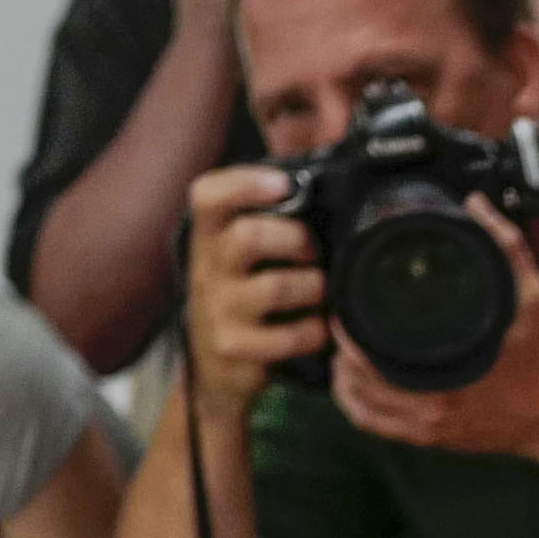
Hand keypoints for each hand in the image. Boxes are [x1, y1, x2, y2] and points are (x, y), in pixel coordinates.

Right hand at [182, 160, 327, 413]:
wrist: (216, 363)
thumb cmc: (244, 290)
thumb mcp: (243, 250)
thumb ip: (273, 215)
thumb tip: (330, 174)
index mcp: (211, 234)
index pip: (209, 196)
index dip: (245, 184)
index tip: (283, 184)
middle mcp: (208, 269)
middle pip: (247, 237)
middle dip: (295, 240)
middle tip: (313, 252)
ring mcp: (218, 310)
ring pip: (274, 288)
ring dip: (313, 287)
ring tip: (319, 291)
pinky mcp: (235, 350)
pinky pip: (289, 336)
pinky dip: (315, 331)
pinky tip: (317, 327)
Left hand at [325, 201, 538, 462]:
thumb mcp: (533, 295)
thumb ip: (506, 246)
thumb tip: (475, 205)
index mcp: (449, 375)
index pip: (373, 358)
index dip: (349, 330)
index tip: (344, 305)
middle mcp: (433, 405)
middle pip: (358, 381)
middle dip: (342, 349)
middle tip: (340, 321)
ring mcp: (428, 426)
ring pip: (361, 406)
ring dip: (344, 377)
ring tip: (342, 349)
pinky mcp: (430, 438)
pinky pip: (375, 427)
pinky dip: (354, 405)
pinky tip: (351, 384)